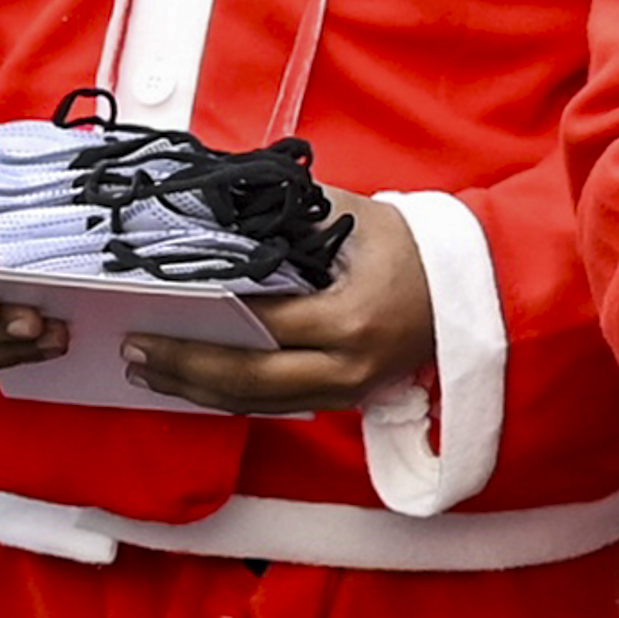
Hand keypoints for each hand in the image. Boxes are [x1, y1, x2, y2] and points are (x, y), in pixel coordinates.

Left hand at [125, 191, 434, 413]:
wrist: (483, 290)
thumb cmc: (418, 248)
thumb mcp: (356, 218)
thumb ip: (290, 218)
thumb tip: (221, 212)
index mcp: (351, 319)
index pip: (262, 325)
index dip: (205, 324)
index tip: (155, 311)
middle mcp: (348, 366)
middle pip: (249, 380)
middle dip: (186, 367)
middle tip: (135, 350)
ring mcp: (350, 391)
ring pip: (259, 403)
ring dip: (200, 390)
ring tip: (150, 371)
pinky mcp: (349, 399)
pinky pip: (278, 405)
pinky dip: (232, 396)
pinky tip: (197, 382)